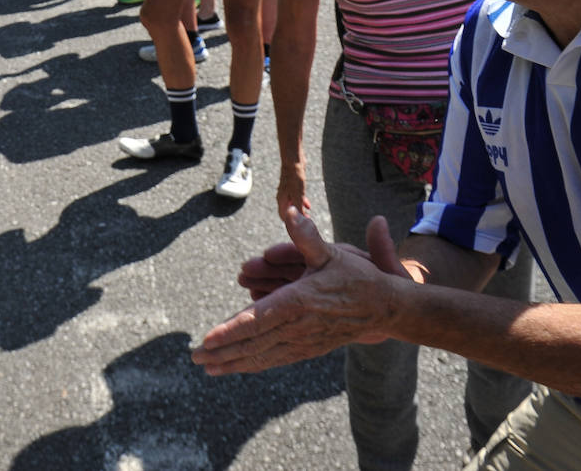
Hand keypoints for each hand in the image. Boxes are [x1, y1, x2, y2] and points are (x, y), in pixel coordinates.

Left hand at [192, 209, 410, 374]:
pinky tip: (237, 367)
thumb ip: (307, 237)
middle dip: (222, 351)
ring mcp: (304, 341)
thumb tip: (291, 212)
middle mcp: (298, 326)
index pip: (257, 319)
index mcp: (299, 302)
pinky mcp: (309, 349)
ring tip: (207, 367)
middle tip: (194, 357)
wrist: (386, 308)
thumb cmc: (357, 277)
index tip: (207, 340)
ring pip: (262, 355)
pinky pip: (276, 359)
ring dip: (233, 362)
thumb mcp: (332, 253)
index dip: (230, 331)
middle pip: (254, 342)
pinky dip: (254, 364)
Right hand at [275, 166, 312, 222]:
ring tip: (308, 216)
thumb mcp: (299, 195)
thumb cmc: (294, 178)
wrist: (294, 161)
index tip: (300, 228)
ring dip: (300, 211)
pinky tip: (308, 205)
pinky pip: (296, 198)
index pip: (284, 216)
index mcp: (282, 200)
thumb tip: (299, 220)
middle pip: (288, 211)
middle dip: (296, 218)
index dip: (291, 224)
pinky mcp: (292, 186)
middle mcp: (283, 197)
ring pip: (293, 205)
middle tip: (305, 224)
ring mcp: (287, 191)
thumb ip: (298, 208)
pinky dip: (302, 202)